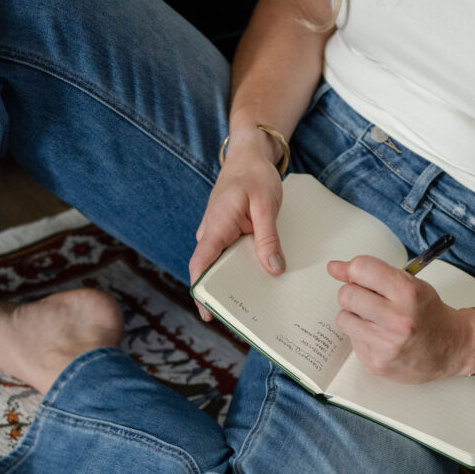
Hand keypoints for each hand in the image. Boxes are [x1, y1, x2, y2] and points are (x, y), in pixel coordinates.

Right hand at [188, 129, 285, 320]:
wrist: (249, 155)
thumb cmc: (255, 175)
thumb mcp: (266, 205)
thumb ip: (268, 238)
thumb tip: (273, 269)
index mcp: (216, 227)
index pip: (200, 265)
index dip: (201, 291)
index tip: (208, 313)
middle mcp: (211, 234)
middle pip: (211, 271)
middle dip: (223, 294)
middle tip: (244, 318)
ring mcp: (218, 234)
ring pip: (222, 265)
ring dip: (234, 283)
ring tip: (256, 305)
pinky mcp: (227, 233)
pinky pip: (231, 256)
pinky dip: (242, 268)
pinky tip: (261, 279)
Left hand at [327, 255, 474, 382]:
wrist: (452, 350)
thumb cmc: (430, 314)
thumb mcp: (411, 285)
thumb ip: (374, 273)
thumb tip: (334, 268)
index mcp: (408, 293)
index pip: (361, 269)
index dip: (354, 270)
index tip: (356, 275)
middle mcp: (398, 320)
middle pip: (347, 295)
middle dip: (353, 293)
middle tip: (368, 300)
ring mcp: (387, 345)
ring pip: (343, 318)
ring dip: (354, 316)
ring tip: (374, 320)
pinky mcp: (377, 364)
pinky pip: (352, 341)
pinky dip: (362, 336)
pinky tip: (381, 338)